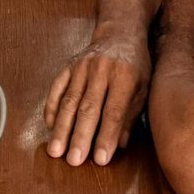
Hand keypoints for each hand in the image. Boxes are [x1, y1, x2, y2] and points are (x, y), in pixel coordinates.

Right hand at [43, 26, 152, 167]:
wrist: (120, 32)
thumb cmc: (136, 66)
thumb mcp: (144, 88)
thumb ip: (131, 116)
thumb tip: (119, 146)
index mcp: (125, 77)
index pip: (114, 112)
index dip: (106, 137)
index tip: (99, 159)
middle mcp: (101, 71)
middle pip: (88, 108)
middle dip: (80, 137)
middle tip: (73, 161)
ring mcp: (82, 67)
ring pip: (69, 100)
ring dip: (61, 128)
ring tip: (55, 150)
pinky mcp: (68, 65)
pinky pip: (57, 88)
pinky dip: (52, 108)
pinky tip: (49, 126)